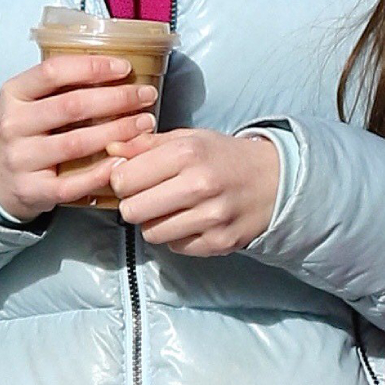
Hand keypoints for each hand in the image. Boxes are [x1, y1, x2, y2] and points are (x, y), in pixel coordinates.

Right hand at [0, 55, 158, 222]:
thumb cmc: (21, 132)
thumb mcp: (26, 101)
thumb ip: (59, 87)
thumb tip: (114, 70)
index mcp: (13, 94)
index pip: (53, 72)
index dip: (92, 67)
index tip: (124, 68)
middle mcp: (13, 125)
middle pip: (71, 106)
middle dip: (116, 99)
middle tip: (145, 96)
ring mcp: (21, 159)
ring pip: (76, 143)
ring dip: (117, 132)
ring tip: (143, 124)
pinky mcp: (32, 190)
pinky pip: (73, 183)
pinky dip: (102, 172)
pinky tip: (123, 161)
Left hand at [105, 128, 280, 255]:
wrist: (275, 180)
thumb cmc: (223, 157)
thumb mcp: (187, 138)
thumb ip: (144, 144)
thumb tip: (109, 149)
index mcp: (186, 153)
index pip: (124, 179)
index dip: (121, 180)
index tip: (130, 178)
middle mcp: (199, 186)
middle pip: (132, 211)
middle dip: (133, 204)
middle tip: (146, 196)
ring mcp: (211, 218)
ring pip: (151, 233)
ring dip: (154, 222)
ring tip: (170, 208)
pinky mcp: (219, 243)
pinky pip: (176, 247)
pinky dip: (177, 236)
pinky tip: (190, 220)